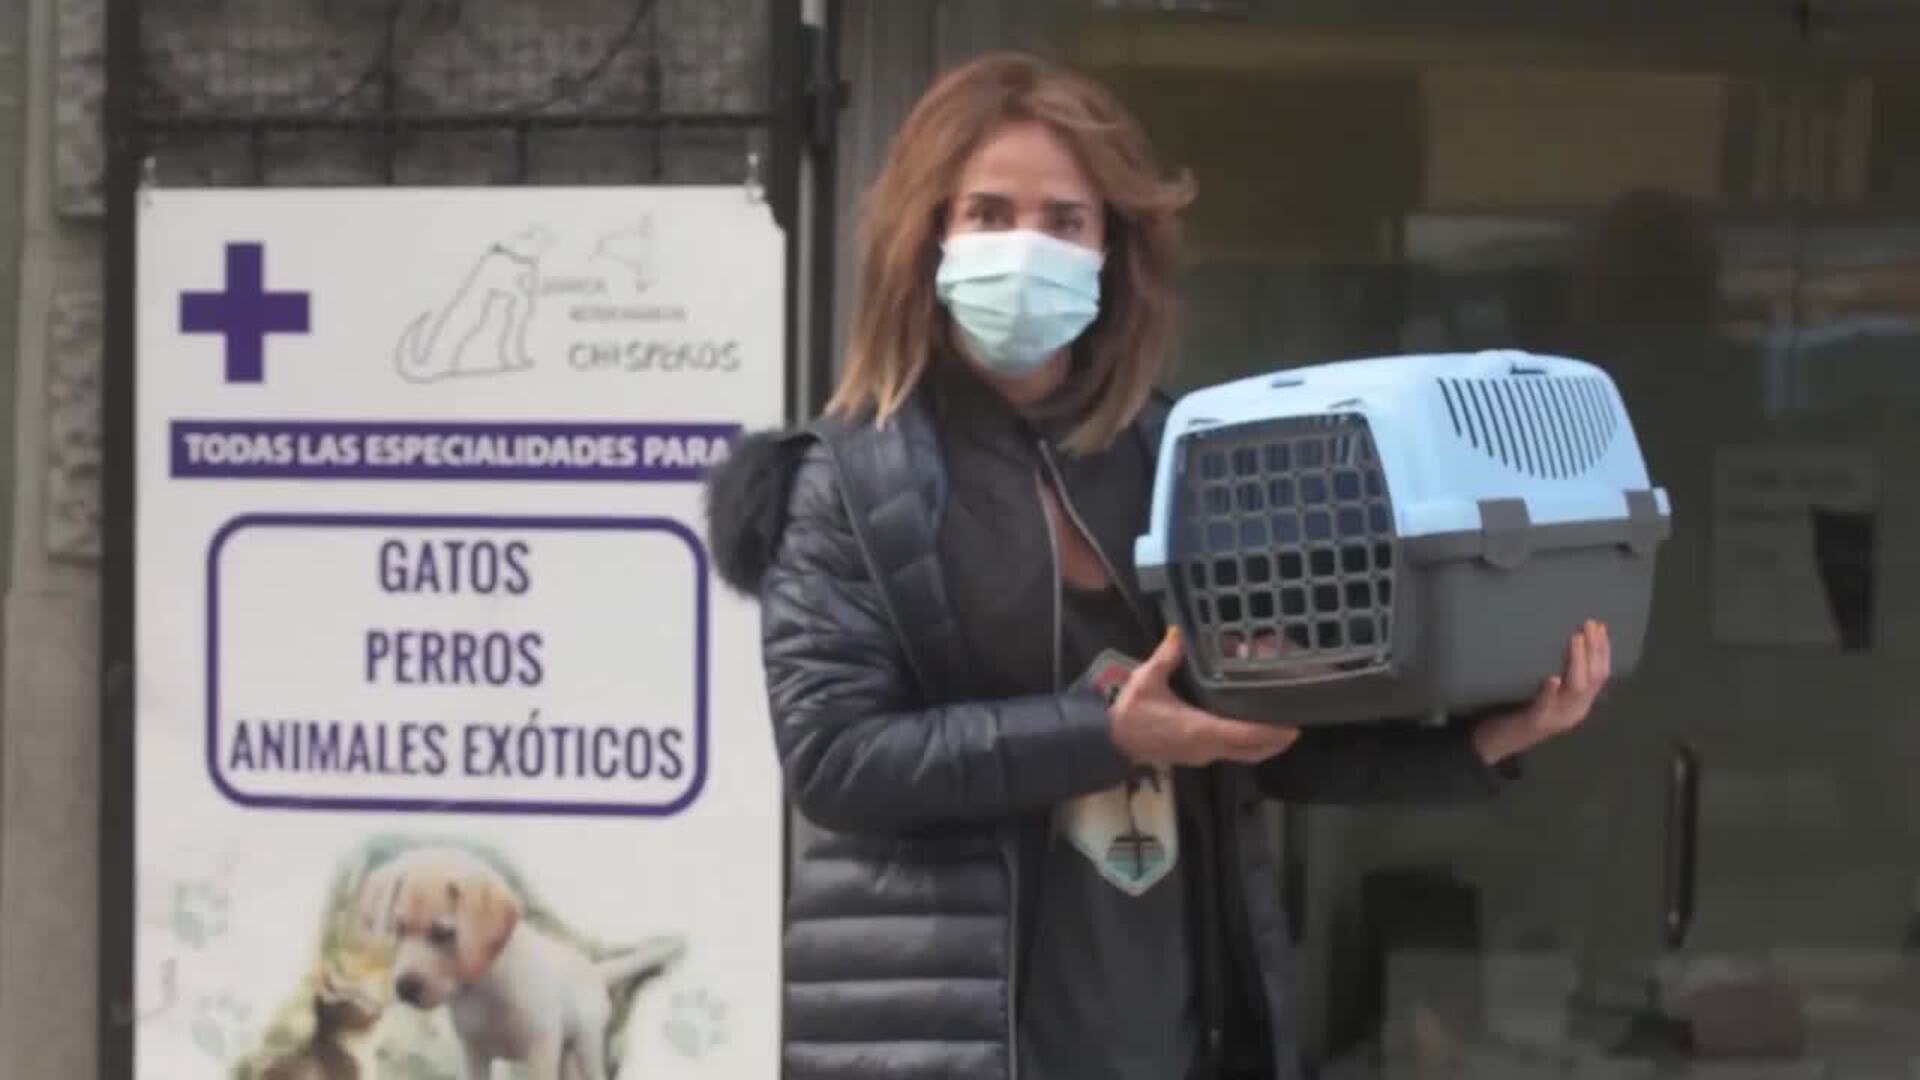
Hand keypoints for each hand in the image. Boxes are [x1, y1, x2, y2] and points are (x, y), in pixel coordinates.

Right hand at [1109, 628, 1300, 766]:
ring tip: (1281, 727)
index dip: (1271, 731)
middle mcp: (1207, 747)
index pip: (1244, 734)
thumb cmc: (1130, 713)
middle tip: (1296, 724)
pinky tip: (1251, 730)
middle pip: (1252, 751)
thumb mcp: (1147, 678)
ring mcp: (1202, 755)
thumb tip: (1181, 632)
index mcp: (1200, 729)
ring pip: (1243, 755)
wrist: (1110, 742)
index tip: (1293, 725)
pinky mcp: (1196, 756)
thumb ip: (1167, 656)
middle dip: (1276, 740)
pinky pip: (1231, 754)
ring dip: (1264, 745)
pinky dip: (1248, 745)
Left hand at [1473, 620, 1611, 763]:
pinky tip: (1552, 678)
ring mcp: (1557, 718)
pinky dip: (1550, 692)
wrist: (1498, 743)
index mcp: (1580, 704)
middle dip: (1595, 650)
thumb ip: (1559, 676)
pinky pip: (1546, 707)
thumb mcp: (1547, 693)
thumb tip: (1566, 640)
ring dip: (1577, 662)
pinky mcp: (1536, 723)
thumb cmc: (1521, 712)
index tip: (1601, 626)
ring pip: (1576, 690)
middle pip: (1594, 679)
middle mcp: (1574, 711)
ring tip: (1576, 638)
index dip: (1603, 650)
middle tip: (1591, 624)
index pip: (1601, 675)